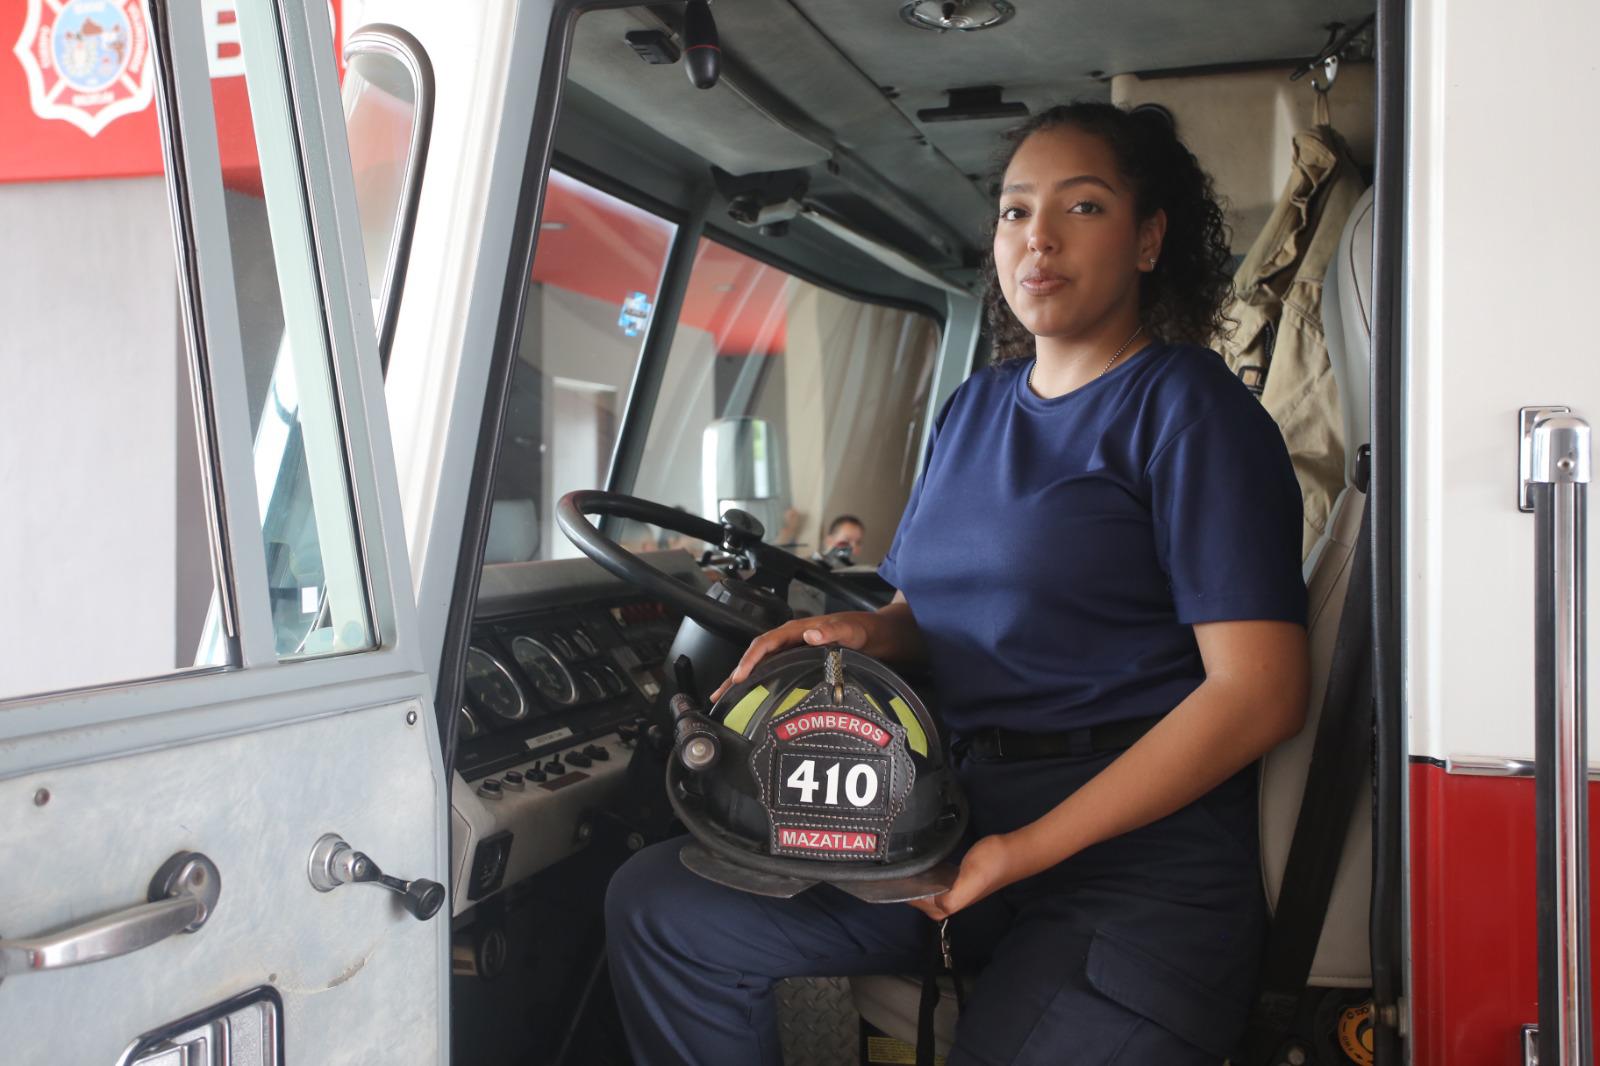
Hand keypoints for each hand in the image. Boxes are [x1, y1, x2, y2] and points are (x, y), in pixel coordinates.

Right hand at [709, 611, 878, 701]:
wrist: (873, 634)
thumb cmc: (860, 630)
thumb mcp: (850, 630)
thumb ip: (833, 630)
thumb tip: (811, 634)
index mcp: (796, 631)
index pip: (765, 643)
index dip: (750, 660)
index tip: (739, 676)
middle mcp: (790, 640)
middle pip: (755, 655)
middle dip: (735, 674)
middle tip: (719, 694)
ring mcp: (792, 650)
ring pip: (760, 664)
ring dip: (741, 680)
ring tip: (724, 698)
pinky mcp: (796, 660)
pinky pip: (771, 670)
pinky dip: (757, 682)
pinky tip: (750, 695)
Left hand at [907, 835, 1019, 921]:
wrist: (1013, 850)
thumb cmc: (992, 863)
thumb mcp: (970, 879)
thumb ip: (951, 897)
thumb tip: (934, 903)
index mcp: (953, 904)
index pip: (924, 906)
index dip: (908, 896)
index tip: (892, 881)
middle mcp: (955, 899)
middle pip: (926, 903)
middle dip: (910, 893)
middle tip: (896, 875)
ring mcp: (960, 888)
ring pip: (933, 892)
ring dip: (920, 885)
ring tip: (906, 871)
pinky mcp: (963, 876)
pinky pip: (941, 882)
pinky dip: (930, 877)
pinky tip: (926, 866)